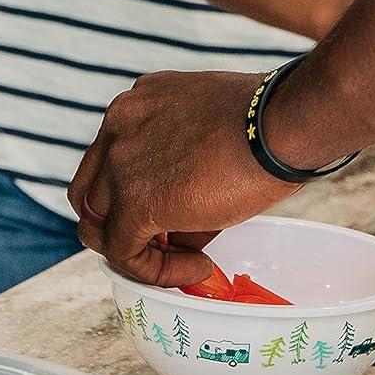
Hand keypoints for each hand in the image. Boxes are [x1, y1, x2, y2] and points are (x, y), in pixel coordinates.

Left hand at [68, 70, 297, 286]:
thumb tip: (181, 228)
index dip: (134, 191)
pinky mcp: (135, 201)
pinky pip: (124, 252)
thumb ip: (183, 170)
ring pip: (98, 224)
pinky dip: (155, 271)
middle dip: (121, 222)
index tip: (174, 213)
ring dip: (137, 250)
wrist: (281, 124)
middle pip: (92, 190)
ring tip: (185, 260)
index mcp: (136, 104)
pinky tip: (198, 268)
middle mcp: (117, 126)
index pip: (112, 157)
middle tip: (166, 242)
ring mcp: (120, 162)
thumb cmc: (269, 123)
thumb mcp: (212, 133)